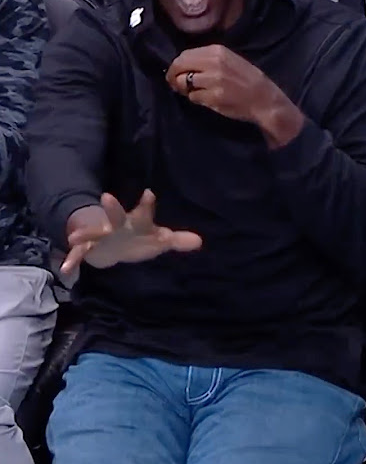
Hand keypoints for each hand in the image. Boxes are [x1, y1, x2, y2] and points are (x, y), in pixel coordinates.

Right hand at [62, 190, 201, 273]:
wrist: (111, 241)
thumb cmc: (138, 237)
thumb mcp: (157, 238)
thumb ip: (177, 240)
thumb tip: (200, 241)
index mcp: (136, 222)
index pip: (143, 212)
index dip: (146, 205)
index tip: (149, 194)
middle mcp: (117, 225)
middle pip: (115, 215)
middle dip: (112, 208)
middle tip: (106, 197)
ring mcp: (101, 235)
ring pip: (92, 232)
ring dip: (85, 234)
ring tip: (74, 237)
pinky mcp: (90, 247)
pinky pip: (80, 254)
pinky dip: (72, 260)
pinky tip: (66, 269)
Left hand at [166, 45, 303, 144]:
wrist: (264, 99)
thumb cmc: (248, 80)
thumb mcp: (229, 60)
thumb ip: (208, 60)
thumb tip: (184, 65)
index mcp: (217, 51)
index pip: (185, 54)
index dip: (177, 65)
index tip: (176, 74)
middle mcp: (213, 62)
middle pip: (180, 65)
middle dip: (174, 76)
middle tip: (175, 85)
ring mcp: (213, 80)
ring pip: (184, 82)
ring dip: (184, 89)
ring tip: (192, 93)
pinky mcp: (213, 97)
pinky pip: (193, 97)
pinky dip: (195, 99)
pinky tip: (205, 99)